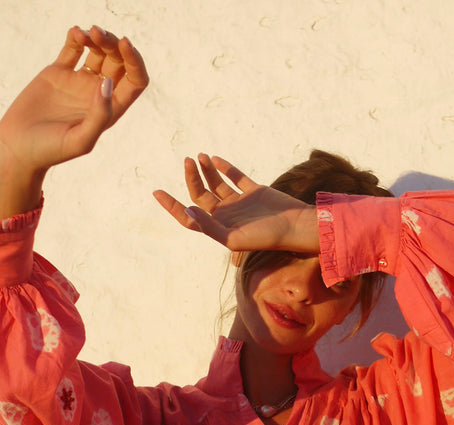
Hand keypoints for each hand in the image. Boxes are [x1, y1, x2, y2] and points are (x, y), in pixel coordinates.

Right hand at [0, 26, 148, 219]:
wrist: (17, 148)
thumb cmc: (50, 151)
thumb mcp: (80, 140)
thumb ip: (99, 115)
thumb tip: (108, 83)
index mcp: (110, 110)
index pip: (135, 81)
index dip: (135, 61)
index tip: (124, 44)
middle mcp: (97, 94)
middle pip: (118, 61)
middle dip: (113, 44)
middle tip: (98, 35)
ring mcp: (78, 82)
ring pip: (98, 52)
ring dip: (97, 37)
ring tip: (86, 34)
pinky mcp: (57, 73)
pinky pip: (73, 49)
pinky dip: (77, 37)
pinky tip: (75, 32)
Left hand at [153, 155, 319, 252]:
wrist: (296, 227)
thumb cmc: (266, 238)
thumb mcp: (234, 238)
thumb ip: (210, 226)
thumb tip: (188, 211)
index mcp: (219, 229)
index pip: (189, 217)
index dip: (171, 206)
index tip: (156, 192)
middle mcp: (227, 216)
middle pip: (201, 195)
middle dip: (191, 178)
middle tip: (188, 161)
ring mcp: (241, 204)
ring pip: (216, 184)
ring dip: (206, 171)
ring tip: (200, 156)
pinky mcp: (255, 192)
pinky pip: (235, 177)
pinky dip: (225, 168)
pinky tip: (215, 158)